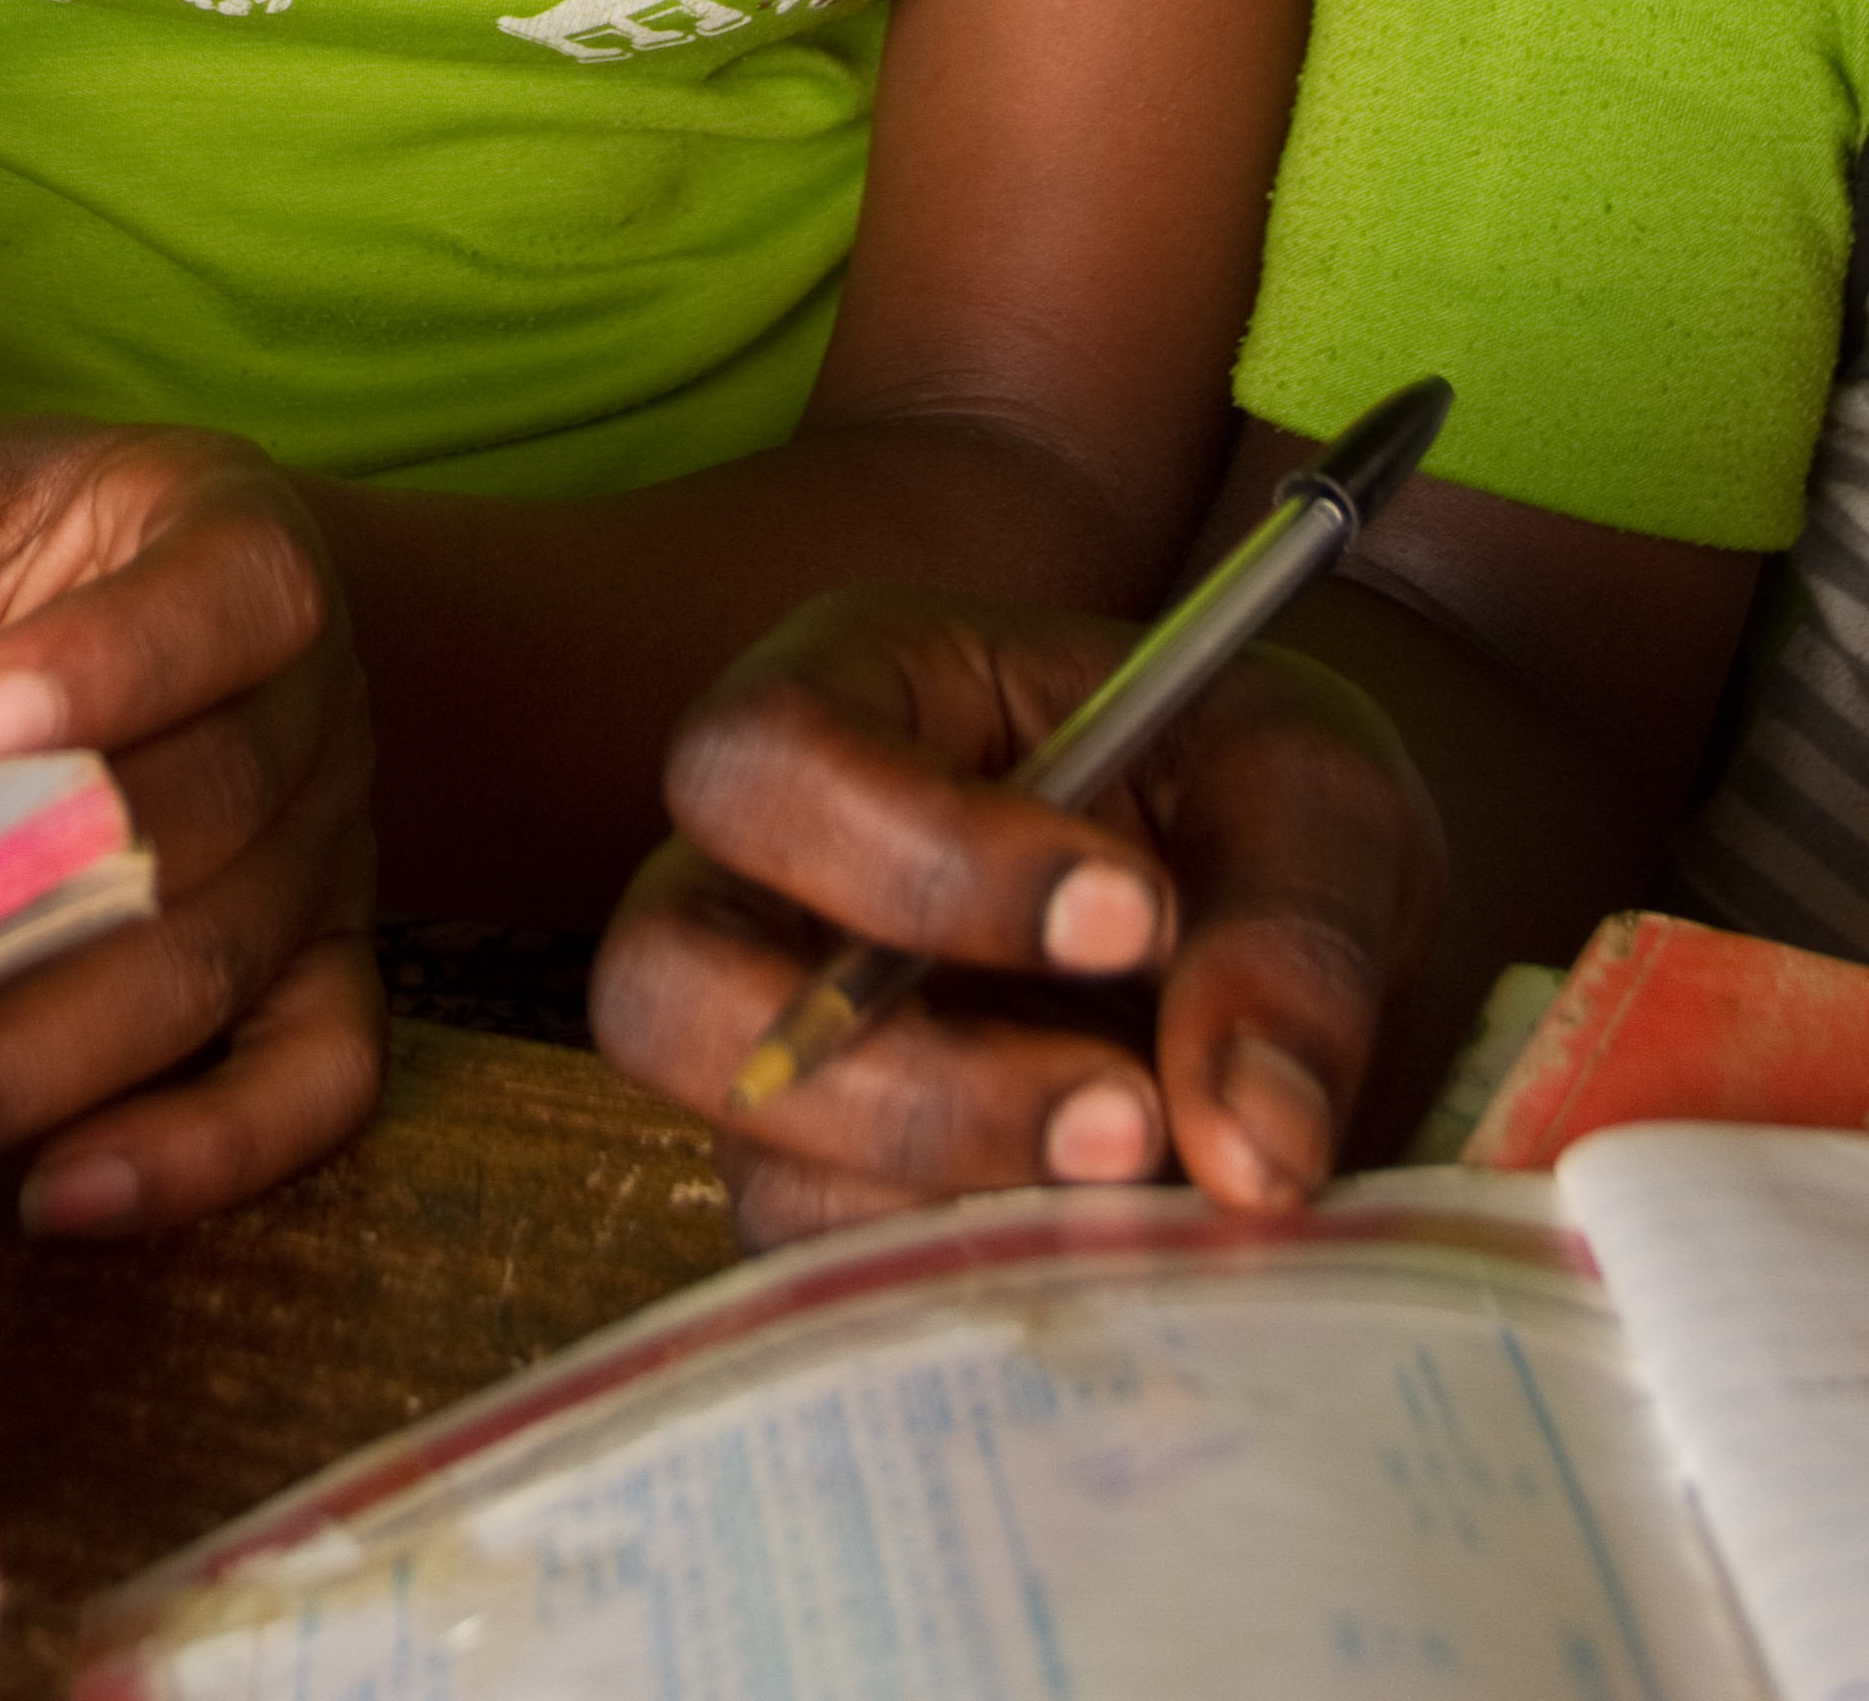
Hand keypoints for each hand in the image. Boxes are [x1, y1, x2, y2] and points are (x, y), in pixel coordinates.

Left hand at [0, 422, 381, 1236]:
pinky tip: (59, 1198)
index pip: (221, 598)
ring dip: (47, 1061)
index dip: (107, 666)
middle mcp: (314, 701)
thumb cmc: (23, 555)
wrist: (176, 596)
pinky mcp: (327, 966)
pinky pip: (314, 1082)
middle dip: (20, 917)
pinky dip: (202, 1156)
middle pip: (205, 813)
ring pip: (220, 963)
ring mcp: (332, 847)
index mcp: (238, 543)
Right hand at [589, 587, 1441, 1247]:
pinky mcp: (837, 1194)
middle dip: (889, 1078)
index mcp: (857, 697)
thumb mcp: (1321, 807)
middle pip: (665, 979)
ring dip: (953, 1203)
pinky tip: (1114, 1249)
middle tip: (1121, 1118)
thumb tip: (1250, 1145)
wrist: (1318, 939)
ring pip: (749, 1158)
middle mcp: (770, 876)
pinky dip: (974, 1290)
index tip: (1132, 919)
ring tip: (1152, 1191)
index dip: (916, 851)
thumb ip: (1293, 940)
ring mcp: (785, 1050)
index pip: (773, 753)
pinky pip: (831, 1279)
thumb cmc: (1266, 815)